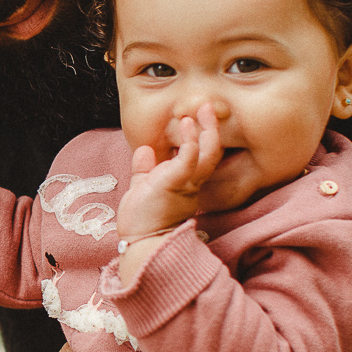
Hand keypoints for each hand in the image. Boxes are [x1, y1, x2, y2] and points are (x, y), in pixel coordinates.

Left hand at [117, 104, 223, 279]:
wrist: (140, 244)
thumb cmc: (142, 223)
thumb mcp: (142, 189)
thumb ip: (145, 170)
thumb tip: (144, 150)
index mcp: (185, 185)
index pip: (199, 159)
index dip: (200, 139)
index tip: (194, 119)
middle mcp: (191, 184)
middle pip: (211, 153)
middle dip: (211, 129)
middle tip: (209, 107)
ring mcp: (186, 184)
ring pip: (207, 154)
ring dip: (207, 129)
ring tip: (204, 109)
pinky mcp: (176, 183)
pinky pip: (189, 158)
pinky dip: (190, 139)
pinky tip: (186, 124)